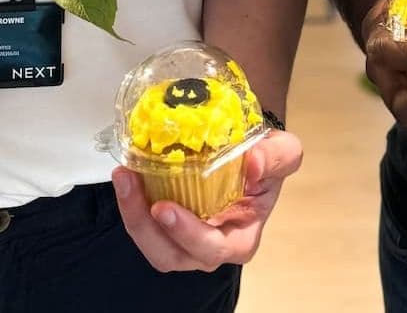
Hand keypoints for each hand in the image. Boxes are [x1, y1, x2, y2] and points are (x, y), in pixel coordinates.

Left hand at [113, 129, 301, 270]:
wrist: (252, 152)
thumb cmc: (267, 160)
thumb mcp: (284, 152)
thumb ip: (277, 156)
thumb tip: (253, 163)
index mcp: (239, 239)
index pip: (211, 249)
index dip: (186, 234)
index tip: (164, 207)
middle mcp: (210, 247)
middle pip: (170, 255)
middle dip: (144, 226)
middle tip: (130, 184)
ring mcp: (185, 237)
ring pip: (152, 244)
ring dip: (131, 213)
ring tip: (123, 176)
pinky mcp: (166, 222)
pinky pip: (145, 223)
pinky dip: (132, 202)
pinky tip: (126, 173)